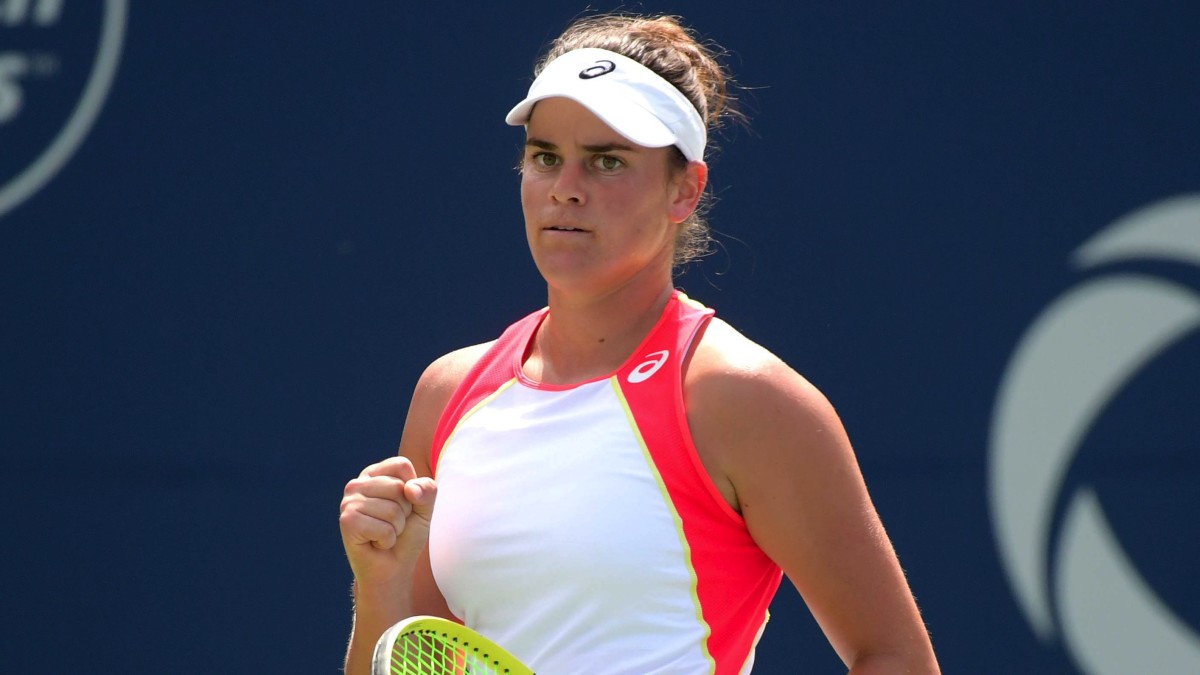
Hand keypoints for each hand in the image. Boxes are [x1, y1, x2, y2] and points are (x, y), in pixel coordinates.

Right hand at [339, 457, 437, 584]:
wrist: (393, 568)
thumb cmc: (406, 536)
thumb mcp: (424, 509)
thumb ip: (427, 490)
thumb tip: (410, 489)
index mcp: (374, 474)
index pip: (401, 465)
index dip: (412, 489)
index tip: (404, 506)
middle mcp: (357, 484)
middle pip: (398, 487)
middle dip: (404, 512)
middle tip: (392, 524)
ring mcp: (349, 502)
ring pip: (392, 509)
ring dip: (396, 528)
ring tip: (384, 534)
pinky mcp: (347, 521)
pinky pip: (383, 527)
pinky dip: (387, 540)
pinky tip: (376, 543)